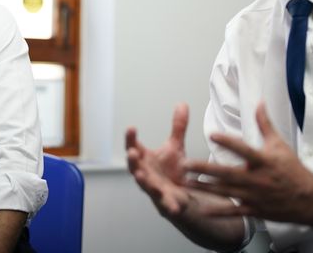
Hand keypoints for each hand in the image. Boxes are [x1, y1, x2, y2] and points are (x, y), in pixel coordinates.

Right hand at [125, 103, 192, 217]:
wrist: (182, 195)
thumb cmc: (172, 170)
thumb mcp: (175, 146)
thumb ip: (177, 127)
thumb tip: (182, 104)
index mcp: (145, 159)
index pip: (133, 146)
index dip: (130, 138)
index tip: (131, 128)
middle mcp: (145, 173)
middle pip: (135, 166)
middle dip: (132, 160)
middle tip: (132, 152)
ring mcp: (154, 188)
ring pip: (145, 185)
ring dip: (142, 180)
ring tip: (140, 175)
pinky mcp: (165, 202)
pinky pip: (166, 204)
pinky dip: (169, 205)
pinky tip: (175, 207)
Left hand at [185, 101, 312, 222]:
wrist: (308, 199)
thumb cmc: (292, 169)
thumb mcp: (279, 144)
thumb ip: (264, 124)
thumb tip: (259, 102)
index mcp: (264, 161)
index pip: (243, 149)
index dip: (228, 141)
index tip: (212, 134)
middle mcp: (257, 179)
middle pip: (227, 173)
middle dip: (205, 168)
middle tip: (184, 163)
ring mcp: (254, 196)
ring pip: (225, 192)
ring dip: (204, 187)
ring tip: (185, 182)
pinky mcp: (254, 209)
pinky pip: (233, 211)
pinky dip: (217, 212)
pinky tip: (201, 209)